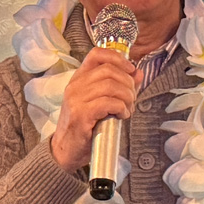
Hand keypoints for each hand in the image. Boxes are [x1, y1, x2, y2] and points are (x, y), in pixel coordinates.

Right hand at [50, 47, 139, 171]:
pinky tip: (121, 116)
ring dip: (126, 97)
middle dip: (127, 83)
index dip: (118, 58)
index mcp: (79, 79)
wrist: (65, 149)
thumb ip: (120, 86)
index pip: (97, 54)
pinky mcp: (81, 114)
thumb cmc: (84, 126)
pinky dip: (121, 108)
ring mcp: (76, 99)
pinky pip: (109, 103)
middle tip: (131, 98)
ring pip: (110, 86)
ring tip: (127, 108)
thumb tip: (138, 73)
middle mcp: (75, 85)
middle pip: (109, 70)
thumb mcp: (101, 102)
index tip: (130, 70)